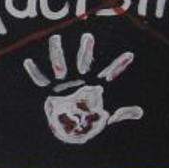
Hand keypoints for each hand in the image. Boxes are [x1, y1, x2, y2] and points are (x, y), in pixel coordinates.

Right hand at [26, 33, 140, 144]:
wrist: (69, 131)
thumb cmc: (89, 122)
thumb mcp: (106, 118)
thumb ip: (121, 113)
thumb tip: (140, 111)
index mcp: (95, 86)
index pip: (110, 74)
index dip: (119, 66)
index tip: (130, 55)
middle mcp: (80, 81)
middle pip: (83, 62)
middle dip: (86, 50)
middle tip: (88, 36)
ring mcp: (64, 84)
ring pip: (60, 65)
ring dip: (57, 52)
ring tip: (55, 38)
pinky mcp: (50, 91)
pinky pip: (40, 81)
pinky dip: (34, 72)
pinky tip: (28, 62)